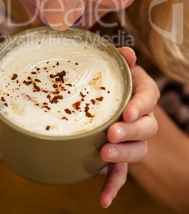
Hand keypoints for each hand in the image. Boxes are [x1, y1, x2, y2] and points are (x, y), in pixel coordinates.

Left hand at [99, 47, 159, 207]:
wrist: (103, 98)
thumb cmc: (110, 81)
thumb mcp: (114, 68)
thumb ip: (121, 60)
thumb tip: (127, 52)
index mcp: (142, 93)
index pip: (148, 98)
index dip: (140, 106)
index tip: (128, 111)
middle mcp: (142, 118)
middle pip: (147, 129)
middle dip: (131, 131)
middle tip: (112, 133)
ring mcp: (132, 140)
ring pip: (137, 150)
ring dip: (123, 155)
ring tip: (104, 155)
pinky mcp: (119, 157)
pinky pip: (120, 174)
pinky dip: (113, 186)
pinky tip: (103, 200)